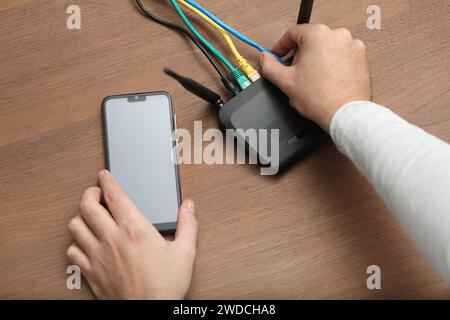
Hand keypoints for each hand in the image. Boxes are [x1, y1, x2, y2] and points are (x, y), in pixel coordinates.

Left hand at [66, 170, 197, 299]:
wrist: (149, 311)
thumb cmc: (165, 285)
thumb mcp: (185, 252)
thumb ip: (188, 224)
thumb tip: (188, 206)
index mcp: (134, 229)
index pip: (114, 195)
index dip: (107, 180)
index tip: (104, 175)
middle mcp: (112, 239)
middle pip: (87, 205)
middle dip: (89, 193)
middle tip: (96, 193)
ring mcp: (97, 256)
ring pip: (75, 226)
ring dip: (81, 216)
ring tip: (91, 216)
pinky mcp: (90, 273)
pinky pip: (72, 251)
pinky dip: (76, 243)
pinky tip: (86, 243)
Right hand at [260, 24, 371, 131]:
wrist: (345, 114)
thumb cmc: (320, 98)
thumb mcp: (285, 81)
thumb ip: (270, 66)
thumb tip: (265, 58)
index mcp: (318, 35)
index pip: (293, 33)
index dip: (281, 46)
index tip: (278, 55)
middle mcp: (338, 35)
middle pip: (310, 40)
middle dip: (300, 55)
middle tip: (296, 73)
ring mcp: (352, 46)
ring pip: (326, 48)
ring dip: (316, 60)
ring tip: (312, 80)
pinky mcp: (361, 58)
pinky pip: (340, 56)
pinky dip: (331, 65)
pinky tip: (326, 81)